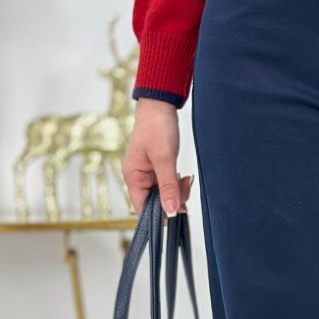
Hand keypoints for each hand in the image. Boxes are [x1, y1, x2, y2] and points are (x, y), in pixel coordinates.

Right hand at [122, 98, 193, 217]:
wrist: (160, 104)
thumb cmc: (156, 126)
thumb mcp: (165, 158)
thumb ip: (168, 186)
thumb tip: (171, 212)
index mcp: (133, 177)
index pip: (142, 208)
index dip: (159, 214)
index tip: (177, 213)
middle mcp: (138, 177)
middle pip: (155, 203)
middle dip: (172, 199)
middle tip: (185, 185)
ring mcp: (148, 173)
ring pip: (164, 193)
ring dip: (177, 190)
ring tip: (185, 178)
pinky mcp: (157, 167)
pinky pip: (167, 183)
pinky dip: (177, 182)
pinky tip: (183, 176)